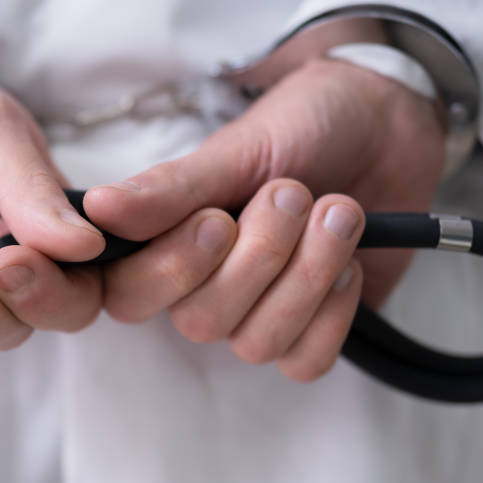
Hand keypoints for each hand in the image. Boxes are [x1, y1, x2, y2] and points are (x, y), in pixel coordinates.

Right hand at [83, 57, 445, 380]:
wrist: (386, 121)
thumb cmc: (302, 126)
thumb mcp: (235, 148)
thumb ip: (170, 189)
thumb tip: (96, 210)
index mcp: (168, 241)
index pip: (129, 294)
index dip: (170, 271)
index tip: (216, 218)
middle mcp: (205, 287)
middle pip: (200, 323)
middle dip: (260, 257)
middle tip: (292, 193)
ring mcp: (259, 314)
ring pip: (258, 343)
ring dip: (307, 274)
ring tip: (337, 212)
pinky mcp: (314, 332)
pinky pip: (306, 361)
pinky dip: (334, 312)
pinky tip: (350, 263)